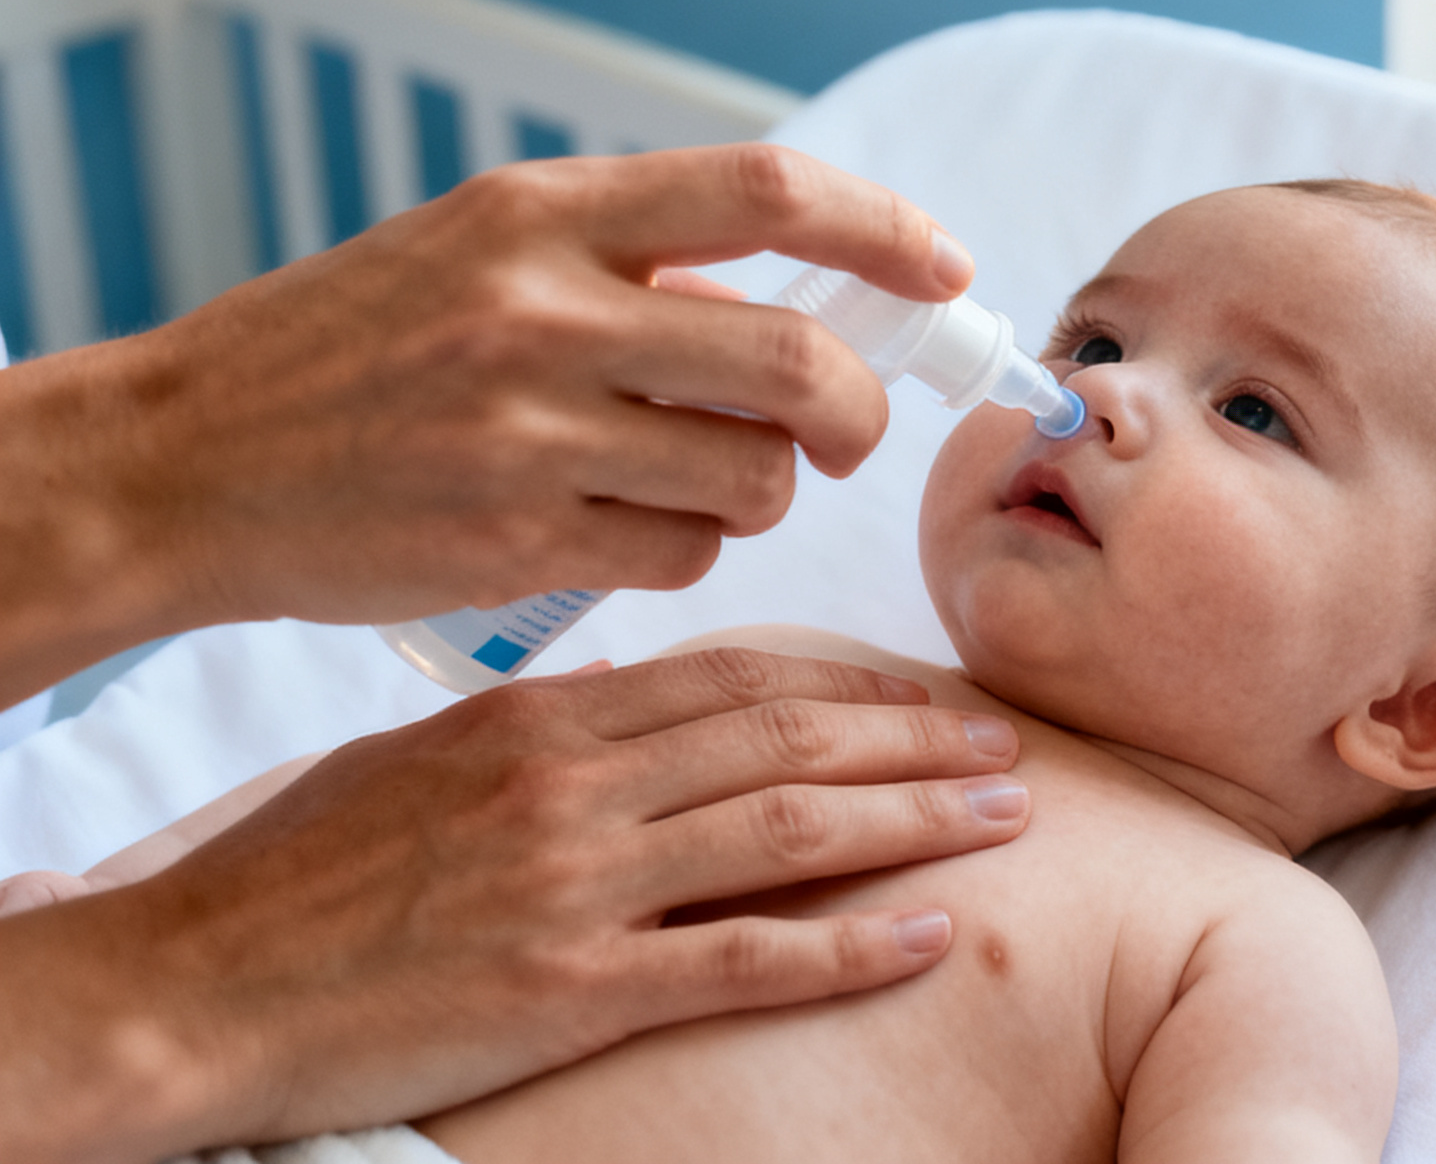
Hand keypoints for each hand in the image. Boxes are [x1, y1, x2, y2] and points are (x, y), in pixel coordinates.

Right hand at [0, 144, 972, 700]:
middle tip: (847, 428)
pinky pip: (687, 554)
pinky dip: (696, 549)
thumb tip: (809, 289)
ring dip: (770, 490)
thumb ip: (629, 260)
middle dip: (858, 406)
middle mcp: (539, 311)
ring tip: (714, 482)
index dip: (886, 227)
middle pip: (797, 357)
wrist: (182, 463)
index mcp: (541, 214)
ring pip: (755, 474)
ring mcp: (527, 435)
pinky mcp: (516, 545)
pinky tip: (638, 531)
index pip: (770, 193)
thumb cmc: (350, 352)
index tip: (946, 267)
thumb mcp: (475, 253)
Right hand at [0, 648, 1029, 1163]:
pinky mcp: (574, 989)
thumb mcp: (426, 759)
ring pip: (791, 829)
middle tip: (1007, 739)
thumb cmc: (299, 875)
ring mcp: (581, 886)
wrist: (193, 984)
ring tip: (1009, 811)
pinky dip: (851, 944)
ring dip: (916, 819)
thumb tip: (633, 700)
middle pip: (789, 739)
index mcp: (545, 719)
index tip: (931, 689)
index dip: (854, 680)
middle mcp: (578, 786)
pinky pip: (744, 960)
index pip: (739, 677)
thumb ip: (545, 730)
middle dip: (915, 737)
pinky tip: (934, 932)